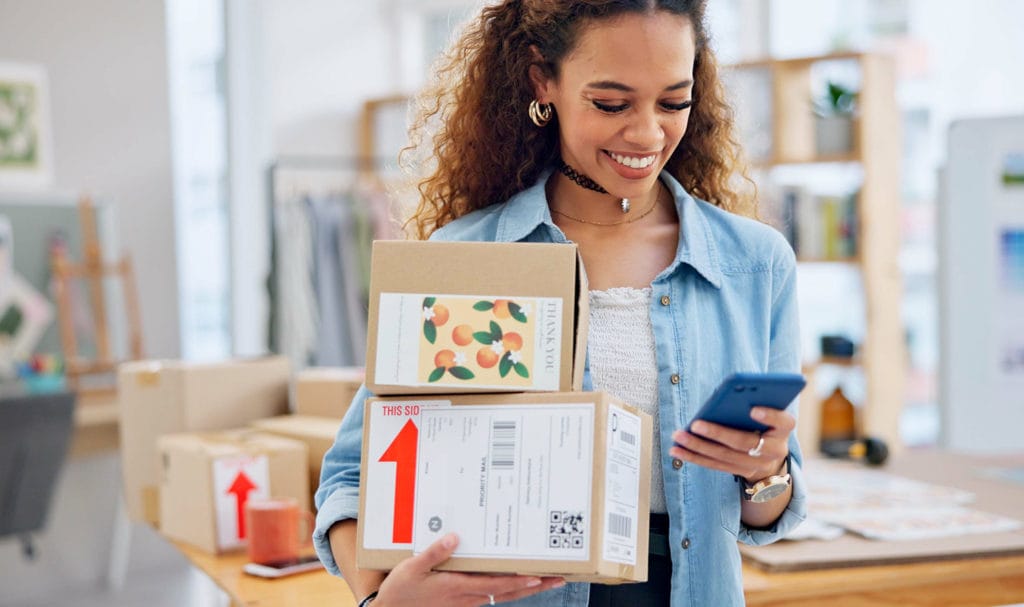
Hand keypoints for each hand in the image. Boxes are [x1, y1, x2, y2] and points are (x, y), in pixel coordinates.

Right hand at [375, 533, 564, 606]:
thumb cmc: (401, 591)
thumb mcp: (412, 567)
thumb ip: (434, 552)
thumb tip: (455, 536)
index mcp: (457, 587)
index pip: (496, 585)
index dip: (518, 581)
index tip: (538, 576)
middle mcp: (467, 596)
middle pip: (508, 592)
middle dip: (534, 586)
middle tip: (557, 579)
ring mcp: (466, 601)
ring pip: (503, 596)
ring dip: (525, 589)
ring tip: (545, 580)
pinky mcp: (461, 603)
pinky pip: (491, 596)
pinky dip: (508, 590)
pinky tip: (516, 584)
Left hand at [670, 406, 794, 481]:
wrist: (772, 456)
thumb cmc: (766, 423)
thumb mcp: (769, 412)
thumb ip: (757, 401)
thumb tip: (728, 394)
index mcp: (784, 429)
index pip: (783, 422)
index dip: (770, 416)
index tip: (753, 409)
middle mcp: (774, 450)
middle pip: (744, 442)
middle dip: (718, 433)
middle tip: (696, 424)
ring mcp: (756, 464)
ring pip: (724, 456)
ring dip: (698, 447)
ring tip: (678, 436)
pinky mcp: (739, 472)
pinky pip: (714, 465)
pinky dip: (693, 457)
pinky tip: (676, 450)